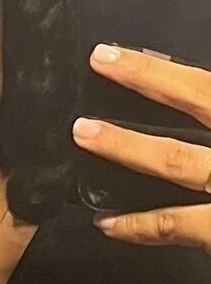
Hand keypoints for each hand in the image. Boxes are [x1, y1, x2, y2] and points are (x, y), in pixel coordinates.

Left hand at [72, 44, 210, 252]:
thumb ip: (210, 97)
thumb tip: (182, 79)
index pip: (203, 84)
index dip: (154, 70)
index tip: (111, 54)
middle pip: (197, 106)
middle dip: (143, 84)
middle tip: (98, 63)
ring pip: (182, 164)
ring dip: (128, 148)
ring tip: (85, 134)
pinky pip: (183, 228)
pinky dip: (142, 226)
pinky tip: (108, 222)